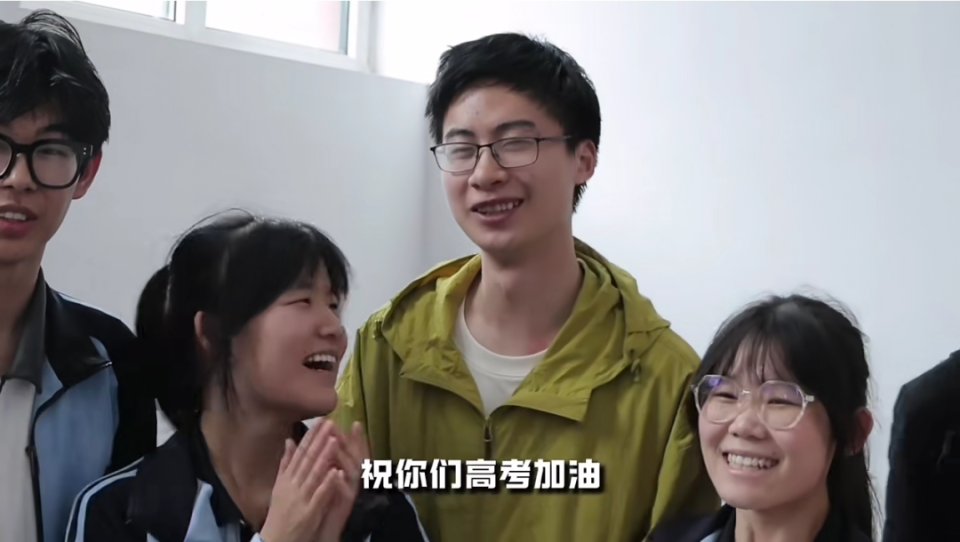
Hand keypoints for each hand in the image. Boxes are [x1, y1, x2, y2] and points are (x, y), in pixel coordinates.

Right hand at [260, 420, 341, 541]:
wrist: (276, 539)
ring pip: (314, 474)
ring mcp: (300, 497)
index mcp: (287, 477)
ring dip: (324, 456)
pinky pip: (319, 495)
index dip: (311, 435)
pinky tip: (336, 472)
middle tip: (330, 422)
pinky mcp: (308, 511)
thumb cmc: (280, 512)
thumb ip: (286, 463)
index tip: (321, 419)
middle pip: (307, 459)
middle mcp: (292, 484)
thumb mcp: (280, 485)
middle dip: (319, 440)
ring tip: (334, 440)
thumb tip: (289, 440)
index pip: (300, 452)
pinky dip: (327, 483)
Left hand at [317, 422, 369, 541]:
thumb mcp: (323, 480)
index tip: (345, 421)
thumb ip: (323, 462)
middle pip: (355, 457)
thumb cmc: (324, 504)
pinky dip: (341, 483)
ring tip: (336, 441)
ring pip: (352, 471)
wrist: (322, 530)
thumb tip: (316, 443)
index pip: (349, 452)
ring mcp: (350, 492)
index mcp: (345, 473)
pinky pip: (346, 492)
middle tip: (338, 425)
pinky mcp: (346, 506)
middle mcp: (351, 481)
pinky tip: (337, 473)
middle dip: (347, 440)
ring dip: (344, 456)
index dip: (350, 437)